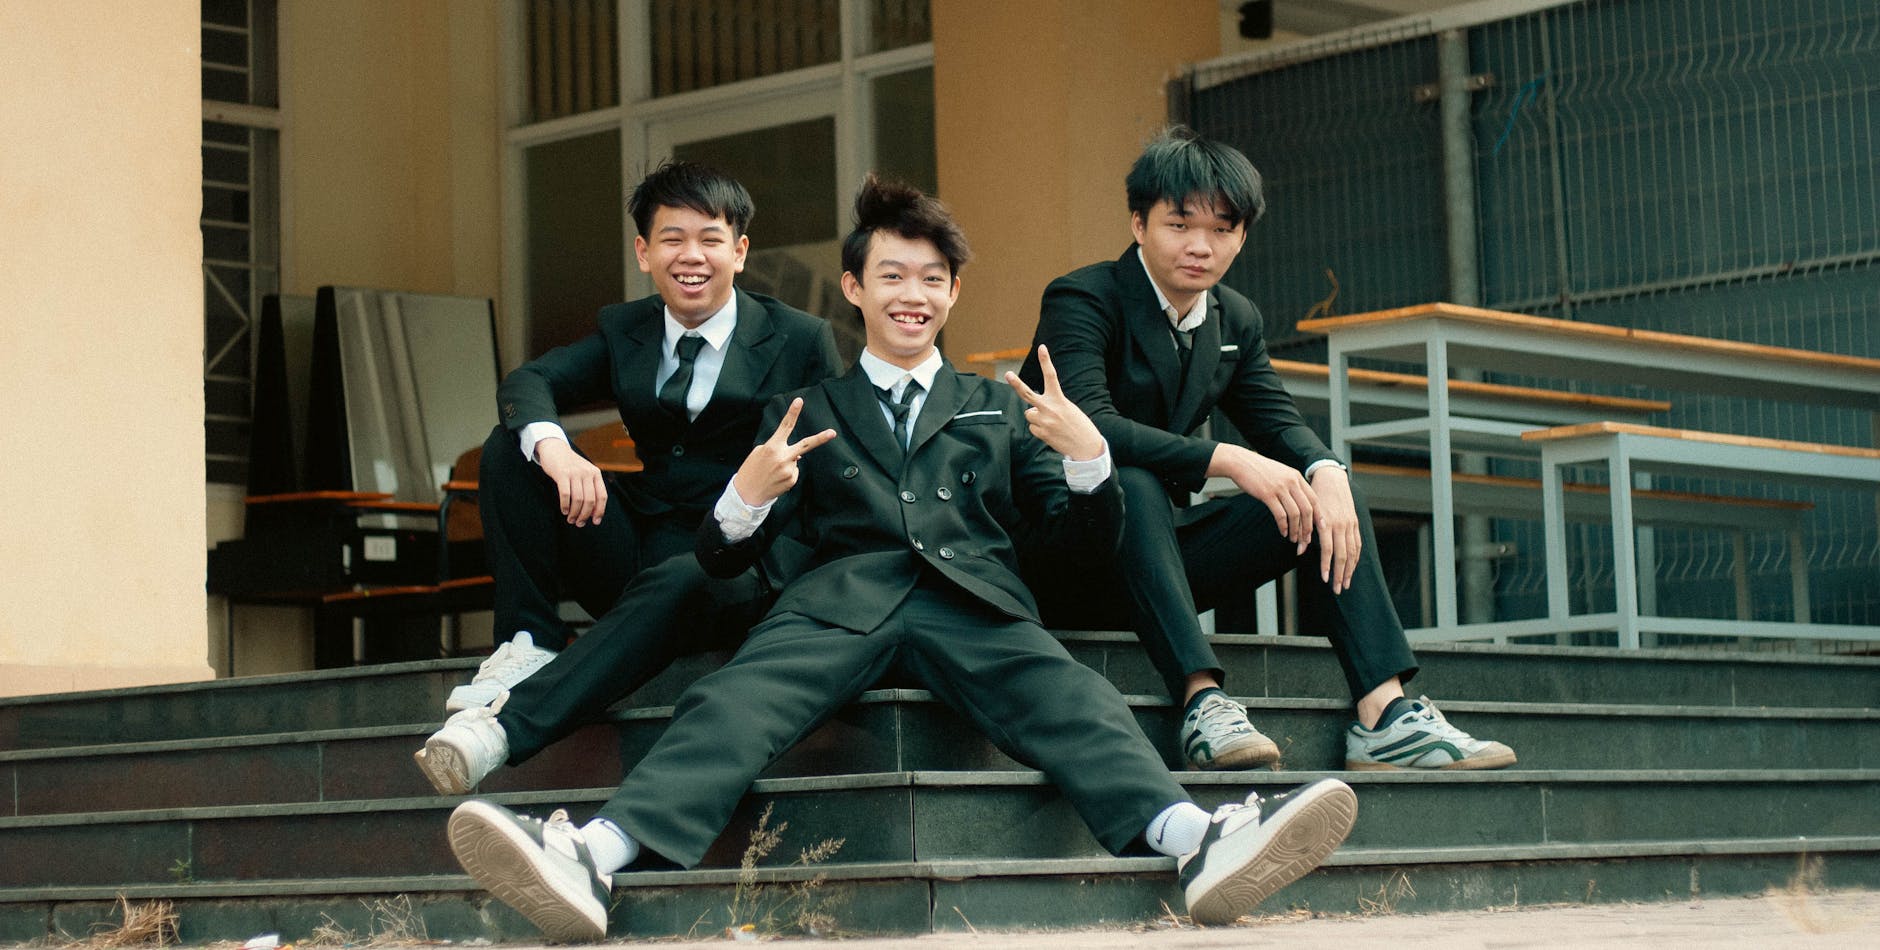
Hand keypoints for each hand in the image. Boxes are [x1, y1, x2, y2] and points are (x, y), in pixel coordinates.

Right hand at [535, 437, 606, 526]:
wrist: (554, 449)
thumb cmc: (570, 466)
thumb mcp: (584, 473)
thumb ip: (590, 488)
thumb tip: (592, 513)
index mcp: (596, 474)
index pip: (602, 496)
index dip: (600, 511)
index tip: (595, 522)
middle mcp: (587, 473)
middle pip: (590, 500)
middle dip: (585, 515)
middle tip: (579, 523)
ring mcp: (575, 473)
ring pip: (578, 499)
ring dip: (574, 513)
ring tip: (571, 519)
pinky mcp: (562, 474)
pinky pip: (565, 494)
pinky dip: (565, 505)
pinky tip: (564, 511)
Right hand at [730, 398, 837, 507]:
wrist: (747, 494)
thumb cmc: (751, 470)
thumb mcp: (759, 453)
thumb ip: (778, 448)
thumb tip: (799, 455)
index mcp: (772, 447)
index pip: (785, 426)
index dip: (793, 413)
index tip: (799, 401)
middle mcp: (783, 457)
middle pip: (806, 444)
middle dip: (821, 438)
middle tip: (833, 432)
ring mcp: (789, 470)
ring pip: (795, 461)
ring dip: (786, 463)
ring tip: (772, 472)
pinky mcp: (792, 480)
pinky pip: (793, 472)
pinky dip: (786, 473)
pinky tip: (776, 479)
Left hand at [1005, 345, 1102, 460]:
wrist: (1086, 447)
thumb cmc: (1079, 426)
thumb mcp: (1068, 408)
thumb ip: (1050, 405)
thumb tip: (1032, 410)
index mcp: (1059, 399)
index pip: (1051, 376)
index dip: (1045, 361)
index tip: (1042, 348)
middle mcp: (1049, 409)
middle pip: (1027, 393)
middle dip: (1016, 383)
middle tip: (1008, 374)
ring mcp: (1043, 422)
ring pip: (1029, 414)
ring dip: (1036, 417)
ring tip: (1052, 423)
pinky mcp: (1041, 434)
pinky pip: (1033, 427)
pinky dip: (1040, 429)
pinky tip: (1052, 433)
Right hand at [1209, 443, 1315, 552]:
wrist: (1240, 462)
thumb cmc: (1259, 469)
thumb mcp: (1280, 473)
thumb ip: (1291, 484)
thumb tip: (1299, 501)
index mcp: (1296, 477)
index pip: (1314, 499)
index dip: (1319, 515)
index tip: (1320, 527)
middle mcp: (1291, 482)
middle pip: (1307, 509)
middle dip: (1308, 527)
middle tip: (1306, 539)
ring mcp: (1279, 488)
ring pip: (1295, 514)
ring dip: (1295, 530)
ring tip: (1293, 539)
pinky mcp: (1267, 494)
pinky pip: (1280, 514)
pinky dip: (1283, 526)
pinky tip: (1282, 532)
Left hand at [1310, 465, 1361, 592]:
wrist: (1332, 479)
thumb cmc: (1315, 496)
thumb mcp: (1308, 512)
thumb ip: (1305, 532)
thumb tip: (1299, 551)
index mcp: (1328, 522)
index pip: (1328, 550)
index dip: (1326, 565)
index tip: (1324, 579)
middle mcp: (1341, 525)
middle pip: (1342, 554)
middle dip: (1339, 574)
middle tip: (1337, 590)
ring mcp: (1350, 524)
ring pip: (1353, 552)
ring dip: (1349, 570)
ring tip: (1345, 584)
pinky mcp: (1355, 523)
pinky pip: (1357, 544)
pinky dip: (1356, 558)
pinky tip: (1352, 569)